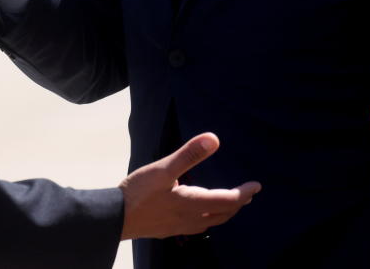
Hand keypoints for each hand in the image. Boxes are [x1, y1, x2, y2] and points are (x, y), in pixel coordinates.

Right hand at [118, 132, 260, 240]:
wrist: (113, 219)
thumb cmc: (137, 193)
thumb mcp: (163, 168)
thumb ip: (189, 154)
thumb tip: (214, 139)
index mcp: (192, 204)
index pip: (227, 201)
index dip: (244, 193)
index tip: (256, 185)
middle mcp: (190, 219)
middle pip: (222, 215)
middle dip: (237, 204)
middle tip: (248, 193)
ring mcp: (179, 227)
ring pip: (211, 223)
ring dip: (224, 212)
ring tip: (230, 203)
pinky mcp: (168, 229)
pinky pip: (197, 226)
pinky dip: (208, 218)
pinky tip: (200, 213)